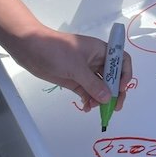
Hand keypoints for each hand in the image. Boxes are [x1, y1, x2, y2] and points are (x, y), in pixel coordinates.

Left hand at [8, 27, 132, 112]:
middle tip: (115, 108)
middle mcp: (96, 61)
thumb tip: (108, 98)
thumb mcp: (77, 67)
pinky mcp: (74, 80)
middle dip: (115, 92)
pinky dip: (89, 100)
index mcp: (101, 50)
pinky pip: (87, 92)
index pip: (121, 60)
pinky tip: (86, 107)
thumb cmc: (57, 51)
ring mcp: (85, 71)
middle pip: (112, 77)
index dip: (124, 74)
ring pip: (99, 87)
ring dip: (100, 98)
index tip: (120, 89)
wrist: (30, 48)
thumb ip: (93, 84)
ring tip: (94, 108)